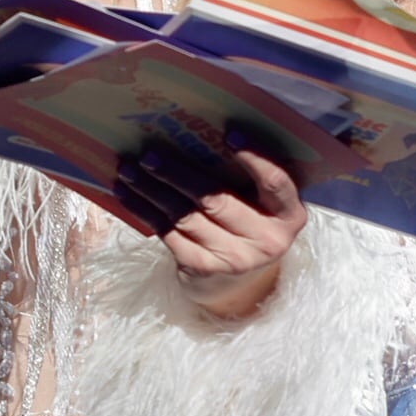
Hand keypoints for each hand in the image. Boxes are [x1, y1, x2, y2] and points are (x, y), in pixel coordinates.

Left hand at [114, 135, 307, 320]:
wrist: (239, 283)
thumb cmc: (248, 224)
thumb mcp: (262, 205)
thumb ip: (248, 177)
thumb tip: (201, 132)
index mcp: (289, 216)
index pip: (276, 184)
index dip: (256, 159)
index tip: (230, 134)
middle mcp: (267, 241)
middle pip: (217, 200)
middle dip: (179, 174)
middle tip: (150, 154)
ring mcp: (234, 258)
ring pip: (185, 216)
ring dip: (152, 190)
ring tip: (129, 169)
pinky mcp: (203, 268)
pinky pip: (168, 233)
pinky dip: (144, 210)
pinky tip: (126, 193)